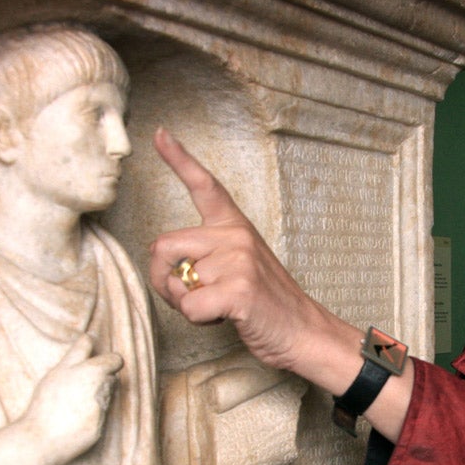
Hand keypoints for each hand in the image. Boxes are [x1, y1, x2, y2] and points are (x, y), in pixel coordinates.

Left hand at [23, 334, 123, 464]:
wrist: (37, 441)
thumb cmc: (72, 434)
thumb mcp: (99, 418)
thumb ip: (105, 396)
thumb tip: (109, 381)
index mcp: (92, 374)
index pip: (111, 360)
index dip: (115, 366)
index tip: (115, 374)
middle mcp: (73, 368)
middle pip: (85, 343)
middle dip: (93, 346)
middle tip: (98, 359)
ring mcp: (55, 374)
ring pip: (70, 356)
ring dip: (79, 362)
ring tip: (84, 383)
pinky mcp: (44, 383)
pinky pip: (61, 371)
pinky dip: (68, 376)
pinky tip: (70, 394)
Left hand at [148, 128, 335, 373]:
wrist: (304, 331)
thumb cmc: (267, 305)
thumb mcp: (238, 268)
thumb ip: (206, 257)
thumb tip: (170, 268)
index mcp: (234, 227)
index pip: (205, 185)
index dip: (179, 159)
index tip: (160, 134)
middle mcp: (235, 236)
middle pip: (164, 245)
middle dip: (164, 278)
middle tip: (189, 296)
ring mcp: (238, 260)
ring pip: (176, 283)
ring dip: (187, 305)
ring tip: (220, 308)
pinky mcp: (239, 289)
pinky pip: (190, 307)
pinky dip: (198, 321)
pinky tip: (225, 317)